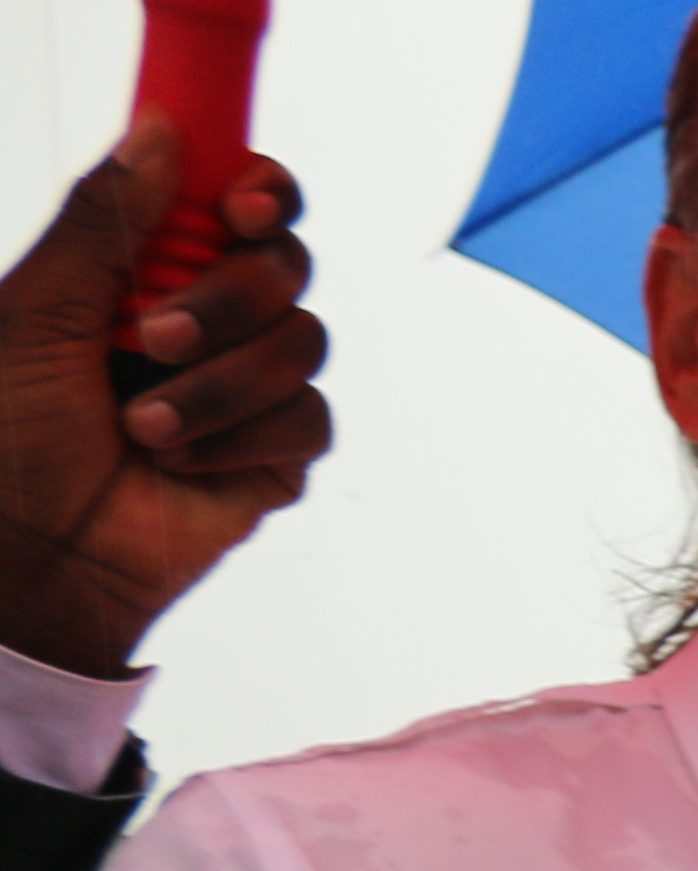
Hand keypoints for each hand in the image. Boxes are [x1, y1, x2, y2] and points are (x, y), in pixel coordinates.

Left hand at [0, 114, 329, 678]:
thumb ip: (100, 222)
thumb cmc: (5, 434)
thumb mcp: (34, 314)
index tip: (240, 206)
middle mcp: (209, 317)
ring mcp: (248, 385)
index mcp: (148, 268)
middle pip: (285, 260)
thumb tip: (159, 128)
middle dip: (228, 298)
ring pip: (302, 342)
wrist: (27, 555)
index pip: (237, 198)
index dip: (260, 189)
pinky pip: (307, 419)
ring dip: (218, 384)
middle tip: (153, 335)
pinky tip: (177, 463)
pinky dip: (238, 438)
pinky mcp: (276, 454)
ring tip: (142, 425)